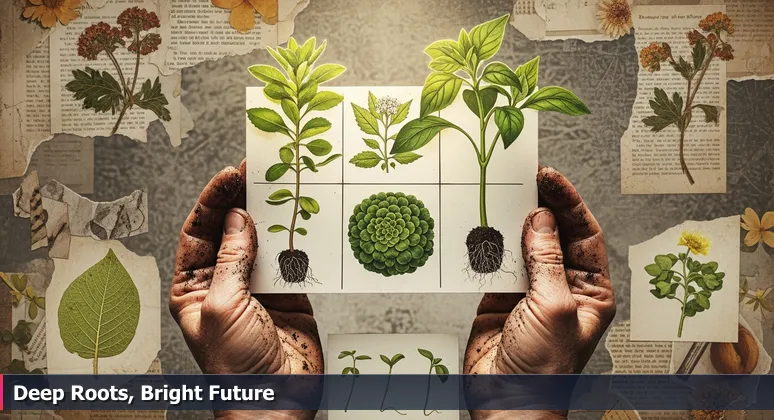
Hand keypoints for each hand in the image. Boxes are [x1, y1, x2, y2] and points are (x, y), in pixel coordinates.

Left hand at [170, 160, 321, 419]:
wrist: (277, 399)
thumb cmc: (236, 368)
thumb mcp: (222, 306)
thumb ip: (232, 260)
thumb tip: (238, 220)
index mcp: (194, 287)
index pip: (199, 232)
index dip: (213, 200)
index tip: (230, 175)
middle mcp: (224, 283)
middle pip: (230, 230)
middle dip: (241, 199)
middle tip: (256, 170)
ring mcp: (257, 287)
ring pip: (262, 240)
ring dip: (271, 215)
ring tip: (280, 187)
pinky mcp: (288, 293)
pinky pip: (291, 258)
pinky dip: (296, 239)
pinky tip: (300, 220)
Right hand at [464, 166, 615, 419]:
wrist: (507, 400)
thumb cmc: (545, 370)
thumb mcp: (554, 307)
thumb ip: (545, 260)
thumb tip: (540, 219)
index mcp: (590, 290)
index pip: (583, 233)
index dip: (567, 202)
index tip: (548, 178)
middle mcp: (561, 286)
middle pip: (553, 233)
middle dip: (540, 206)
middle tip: (522, 178)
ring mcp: (529, 291)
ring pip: (523, 245)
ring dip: (511, 223)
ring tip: (500, 197)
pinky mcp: (499, 297)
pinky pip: (495, 262)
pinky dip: (488, 245)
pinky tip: (482, 229)